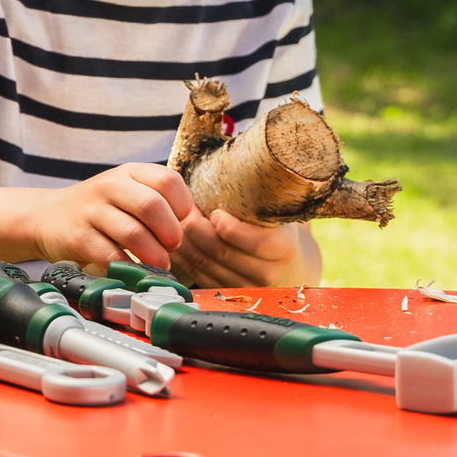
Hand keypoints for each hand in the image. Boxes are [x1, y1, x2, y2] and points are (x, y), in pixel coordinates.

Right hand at [29, 163, 191, 270]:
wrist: (48, 217)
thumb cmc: (100, 209)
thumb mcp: (126, 192)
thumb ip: (157, 201)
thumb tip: (198, 225)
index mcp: (128, 172)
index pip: (167, 180)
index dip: (182, 205)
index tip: (181, 223)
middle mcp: (109, 186)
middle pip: (152, 205)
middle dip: (169, 233)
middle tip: (172, 247)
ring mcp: (91, 210)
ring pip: (133, 233)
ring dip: (153, 256)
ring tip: (158, 264)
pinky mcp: (78, 236)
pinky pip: (111, 255)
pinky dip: (128, 268)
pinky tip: (133, 271)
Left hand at [169, 208, 316, 288]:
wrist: (281, 260)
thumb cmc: (271, 224)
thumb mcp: (272, 210)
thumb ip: (256, 197)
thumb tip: (226, 163)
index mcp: (284, 248)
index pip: (257, 243)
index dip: (231, 228)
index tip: (215, 212)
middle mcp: (267, 273)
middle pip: (221, 253)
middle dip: (195, 228)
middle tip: (180, 208)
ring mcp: (245, 287)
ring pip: (204, 264)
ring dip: (183, 240)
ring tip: (172, 218)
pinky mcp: (224, 293)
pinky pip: (195, 274)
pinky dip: (180, 256)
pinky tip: (172, 238)